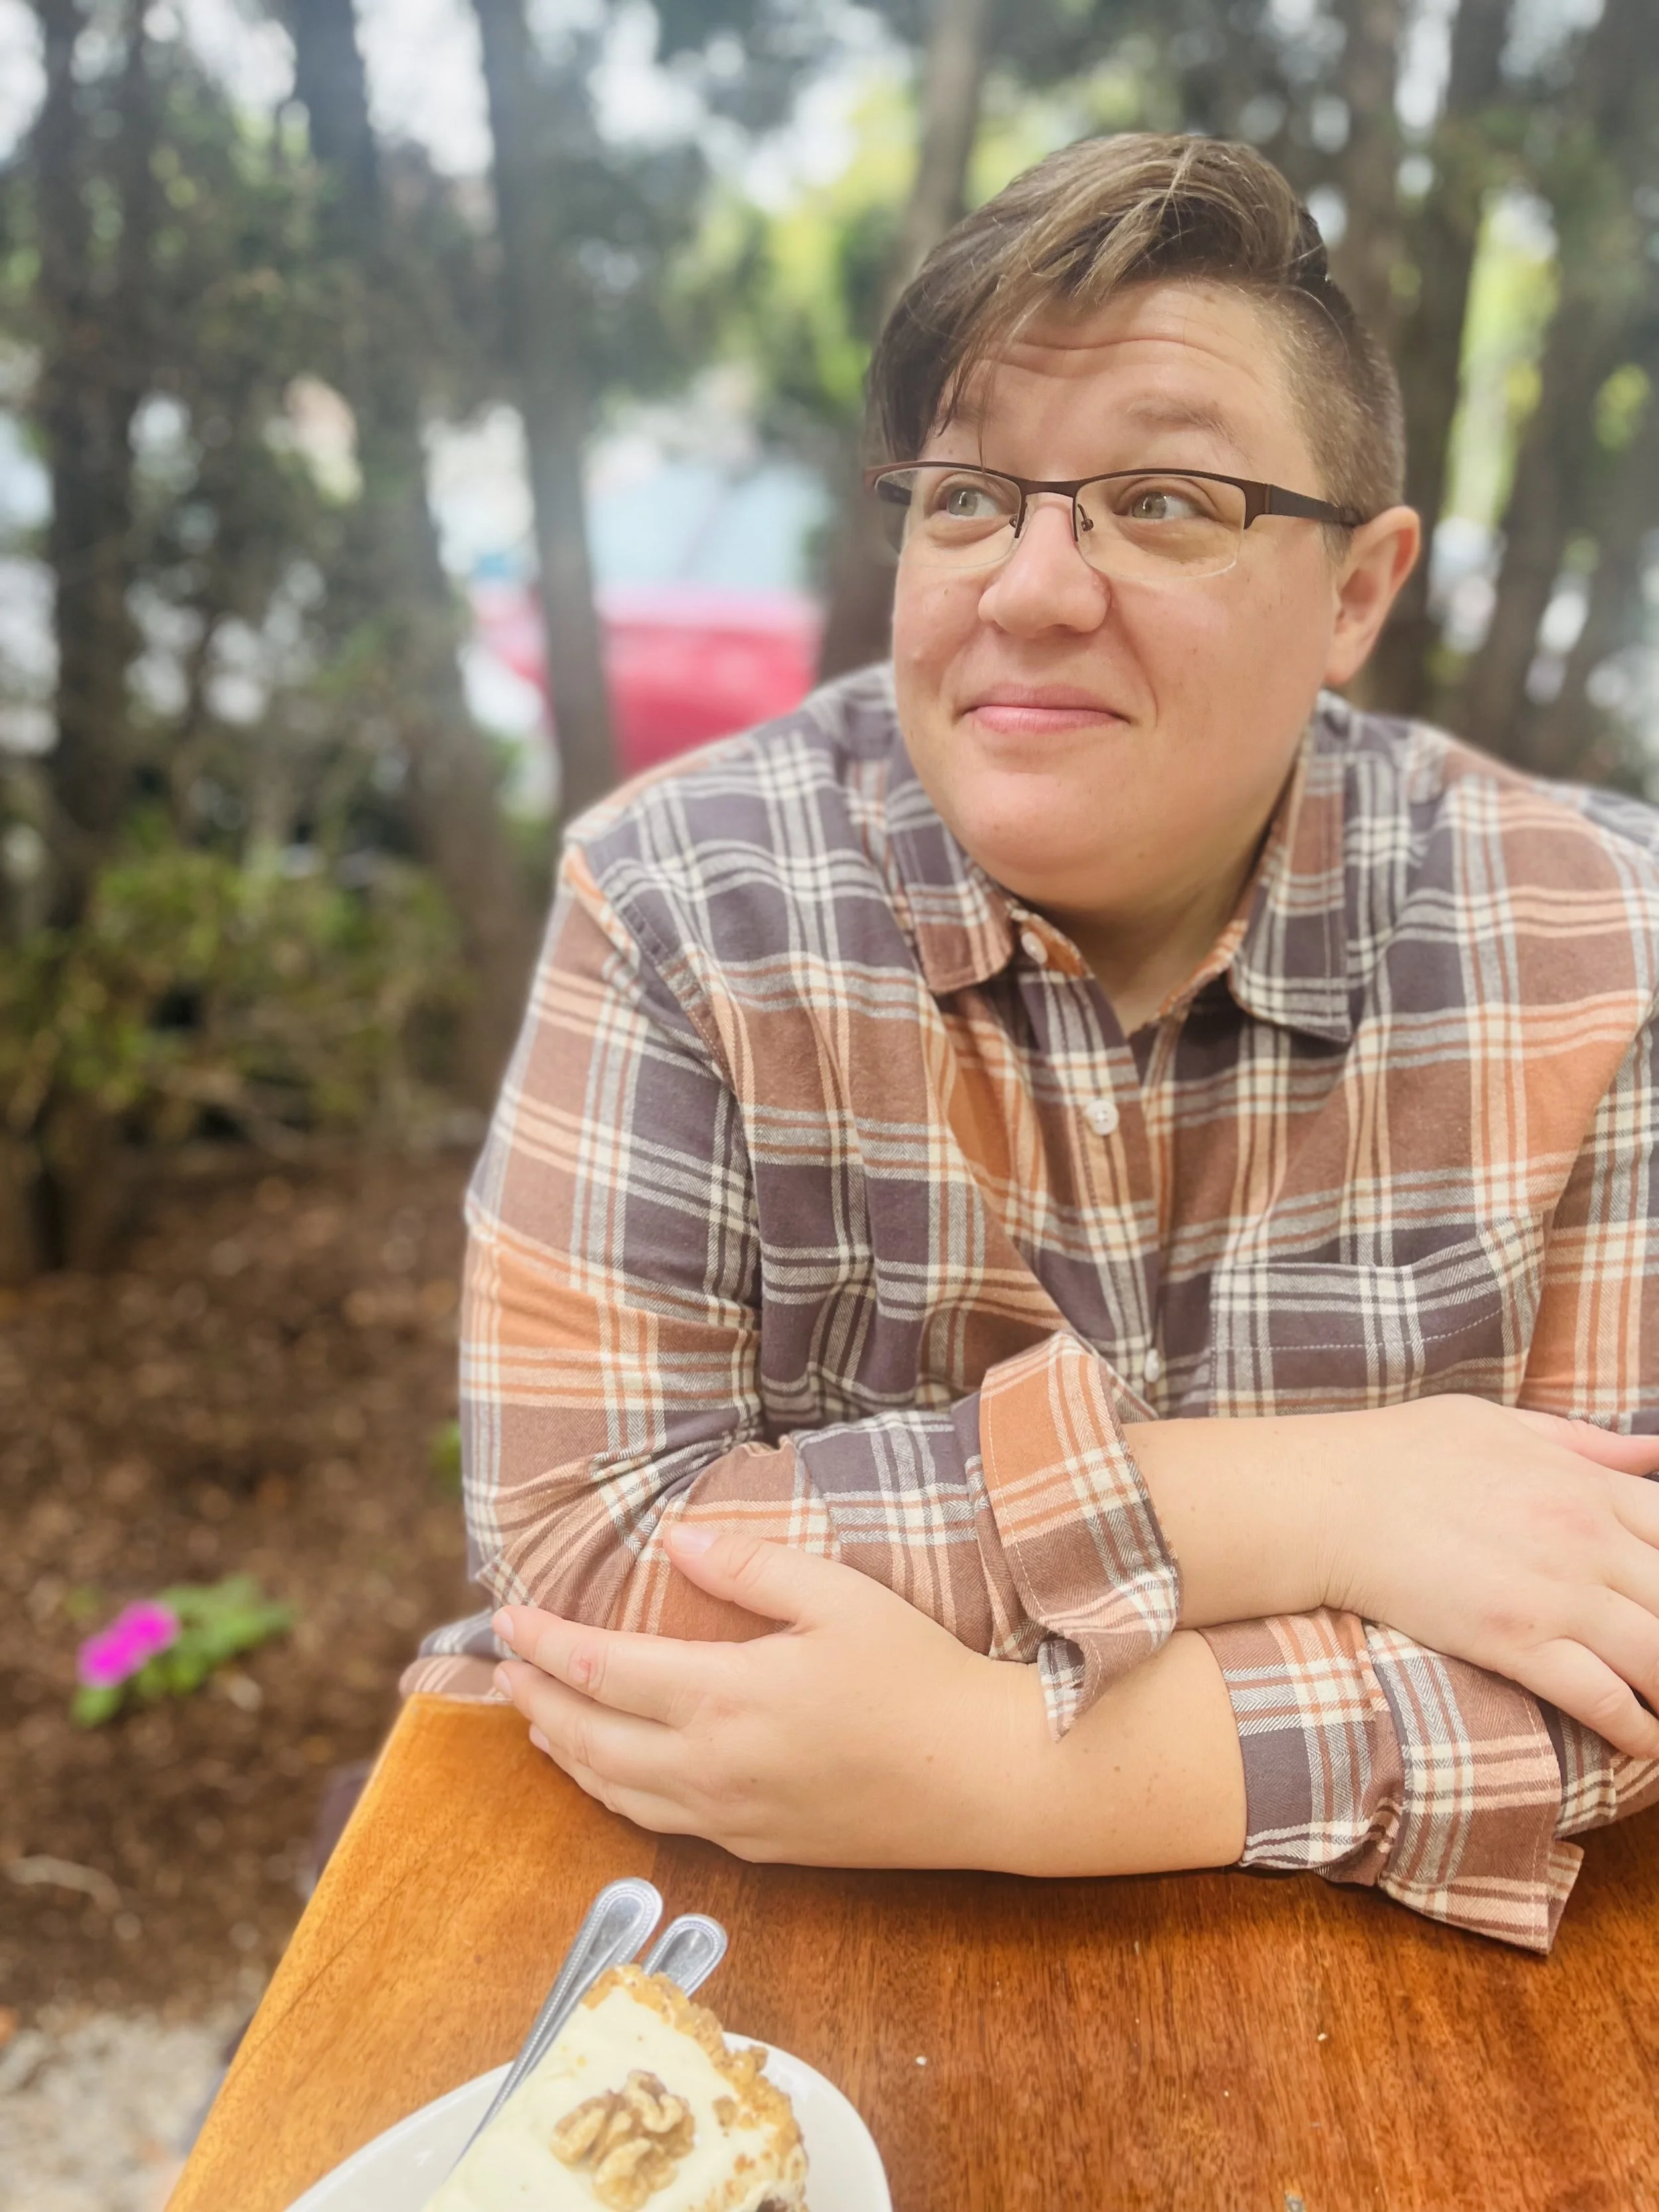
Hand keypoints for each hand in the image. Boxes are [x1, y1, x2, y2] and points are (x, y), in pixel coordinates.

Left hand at [490, 1527, 1042, 1867]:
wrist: (982, 1779)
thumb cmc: (916, 1675)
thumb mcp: (838, 1595)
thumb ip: (747, 1565)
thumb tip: (673, 1539)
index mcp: (723, 1697)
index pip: (598, 1670)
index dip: (542, 1644)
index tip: (506, 1617)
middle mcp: (710, 1767)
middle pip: (588, 1739)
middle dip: (535, 1701)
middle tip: (503, 1669)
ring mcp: (731, 1818)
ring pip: (615, 1791)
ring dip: (566, 1752)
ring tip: (538, 1721)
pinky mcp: (759, 1849)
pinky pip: (659, 1823)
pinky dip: (613, 1793)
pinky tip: (613, 1774)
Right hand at [1308, 1398, 1658, 1757]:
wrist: (1327, 1499)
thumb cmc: (1403, 1453)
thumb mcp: (1501, 1424)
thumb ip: (1583, 1442)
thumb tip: (1653, 1447)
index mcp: (1587, 1485)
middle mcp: (1588, 1539)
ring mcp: (1557, 1594)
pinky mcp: (1516, 1643)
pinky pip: (1604, 1698)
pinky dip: (1638, 1730)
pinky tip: (1645, 1743)